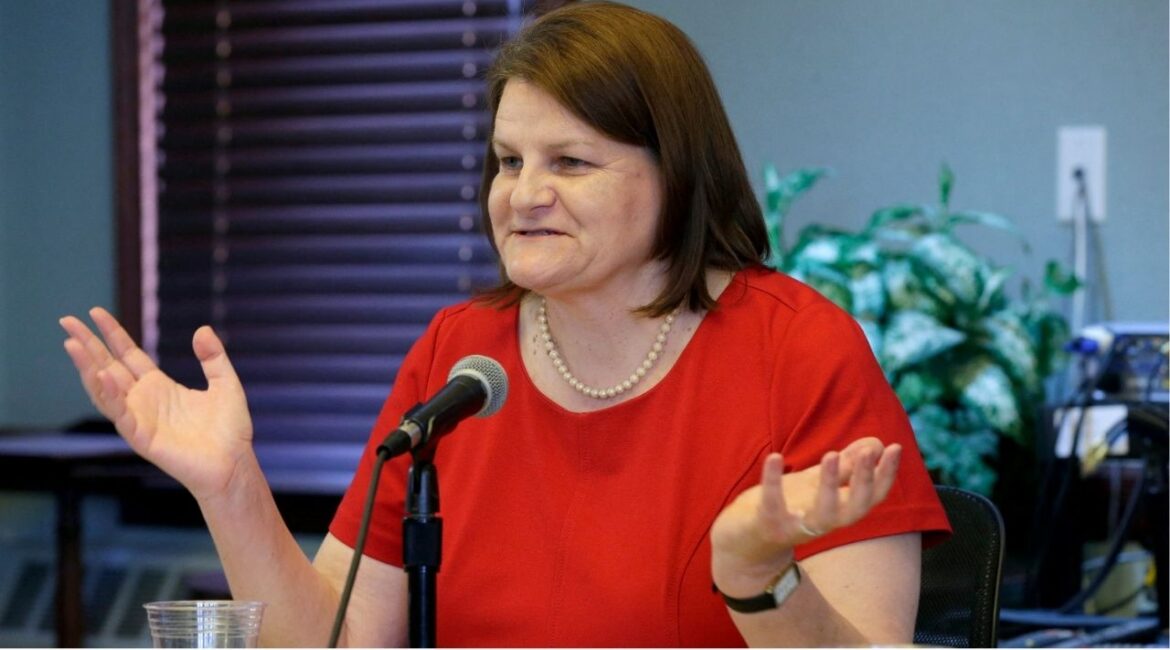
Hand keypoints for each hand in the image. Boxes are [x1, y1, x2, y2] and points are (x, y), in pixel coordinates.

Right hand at [60, 307, 253, 502]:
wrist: (233, 463)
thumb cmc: (229, 430)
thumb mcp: (225, 384)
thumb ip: (213, 357)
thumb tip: (202, 329)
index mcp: (159, 386)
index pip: (128, 354)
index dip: (112, 334)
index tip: (95, 312)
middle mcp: (143, 400)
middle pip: (108, 366)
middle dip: (87, 344)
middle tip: (67, 320)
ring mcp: (139, 418)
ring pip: (105, 389)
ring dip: (87, 367)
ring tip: (73, 343)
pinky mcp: (142, 437)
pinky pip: (120, 414)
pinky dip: (109, 394)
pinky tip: (101, 375)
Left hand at [710, 437, 900, 593]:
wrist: (744, 539)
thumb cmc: (787, 507)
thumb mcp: (817, 483)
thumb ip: (846, 466)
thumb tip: (876, 443)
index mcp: (838, 510)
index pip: (872, 497)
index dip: (886, 475)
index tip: (895, 448)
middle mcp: (823, 523)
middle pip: (855, 509)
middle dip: (864, 481)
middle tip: (869, 453)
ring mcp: (796, 528)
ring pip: (822, 514)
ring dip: (829, 485)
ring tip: (830, 454)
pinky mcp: (767, 526)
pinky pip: (772, 505)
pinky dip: (773, 481)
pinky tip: (774, 457)